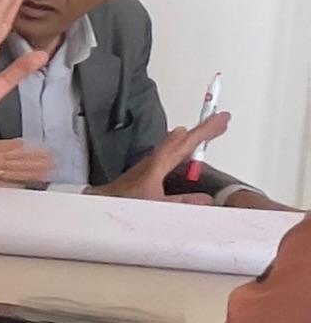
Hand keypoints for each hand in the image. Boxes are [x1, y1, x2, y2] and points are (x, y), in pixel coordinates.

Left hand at [100, 114, 231, 201]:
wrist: (100, 201)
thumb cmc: (124, 202)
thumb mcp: (157, 205)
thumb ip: (182, 202)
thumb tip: (206, 199)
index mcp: (158, 164)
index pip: (188, 142)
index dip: (206, 129)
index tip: (222, 118)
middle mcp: (154, 159)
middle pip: (184, 139)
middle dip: (203, 129)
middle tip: (221, 119)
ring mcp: (150, 161)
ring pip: (175, 143)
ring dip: (193, 136)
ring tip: (208, 128)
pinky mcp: (147, 167)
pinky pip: (169, 151)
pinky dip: (182, 145)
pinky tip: (184, 148)